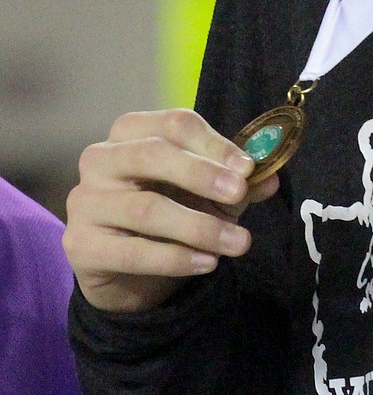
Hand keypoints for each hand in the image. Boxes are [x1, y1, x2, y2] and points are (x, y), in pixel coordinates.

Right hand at [63, 108, 280, 313]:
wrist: (129, 270)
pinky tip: (207, 263)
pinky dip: (175, 258)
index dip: (214, 144)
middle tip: (239, 193)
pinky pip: (131, 251)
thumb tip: (271, 177)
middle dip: (201, 174)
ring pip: (145, 208)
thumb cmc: (170, 212)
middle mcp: (100, 159)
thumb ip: (237, 182)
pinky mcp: (80, 246)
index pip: (174, 124)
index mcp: (132, 132)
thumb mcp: (209, 193)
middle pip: (152, 154)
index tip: (248, 168)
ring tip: (239, 243)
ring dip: (199, 226)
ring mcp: (85, 202)